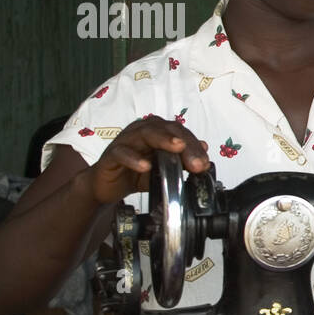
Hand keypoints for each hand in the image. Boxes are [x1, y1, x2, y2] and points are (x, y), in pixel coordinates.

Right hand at [86, 117, 209, 205]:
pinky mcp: (111, 154)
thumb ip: (183, 160)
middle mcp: (141, 131)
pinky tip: (145, 166)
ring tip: (177, 148)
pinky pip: (121, 152)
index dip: (194, 145)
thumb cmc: (136, 173)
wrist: (108, 186)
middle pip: (166, 129)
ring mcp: (125, 141)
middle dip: (184, 143)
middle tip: (196, 161)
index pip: (180, 132)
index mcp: (156, 132)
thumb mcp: (164, 169)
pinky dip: (134, 158)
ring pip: (144, 133)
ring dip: (163, 140)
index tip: (205, 163)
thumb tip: (205, 151)